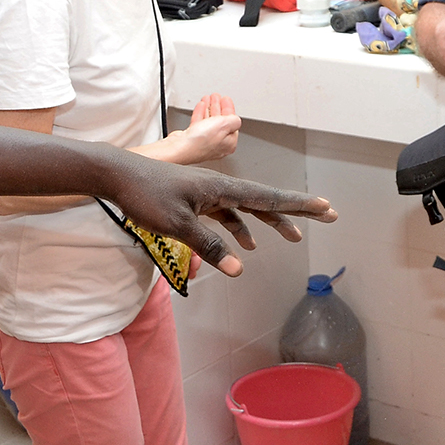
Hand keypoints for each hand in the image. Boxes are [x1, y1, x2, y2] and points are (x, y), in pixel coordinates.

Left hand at [105, 157, 335, 276]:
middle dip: (296, 209)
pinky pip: (229, 215)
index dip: (299, 205)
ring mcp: (210, 194)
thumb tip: (241, 269)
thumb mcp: (178, 225)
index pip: (269, 197)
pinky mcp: (197, 201)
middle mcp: (222, 187)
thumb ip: (210, 247)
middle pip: (267, 199)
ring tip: (293, 238)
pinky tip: (245, 246)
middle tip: (327, 214)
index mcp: (222, 188)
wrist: (117, 175)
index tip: (326, 207)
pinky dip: (241, 228)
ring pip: (249, 208)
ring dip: (271, 222)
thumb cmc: (145, 196)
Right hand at [176, 94, 239, 162]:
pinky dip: (200, 113)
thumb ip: (233, 120)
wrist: (180, 147)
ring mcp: (204, 142)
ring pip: (209, 121)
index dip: (229, 109)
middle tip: (216, 97)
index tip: (226, 100)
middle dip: (218, 107)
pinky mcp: (193, 139)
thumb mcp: (224, 125)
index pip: (232, 123)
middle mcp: (217, 144)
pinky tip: (201, 106)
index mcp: (228, 143)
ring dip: (209, 108)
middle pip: (220, 122)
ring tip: (208, 98)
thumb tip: (235, 119)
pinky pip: (199, 123)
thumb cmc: (200, 142)